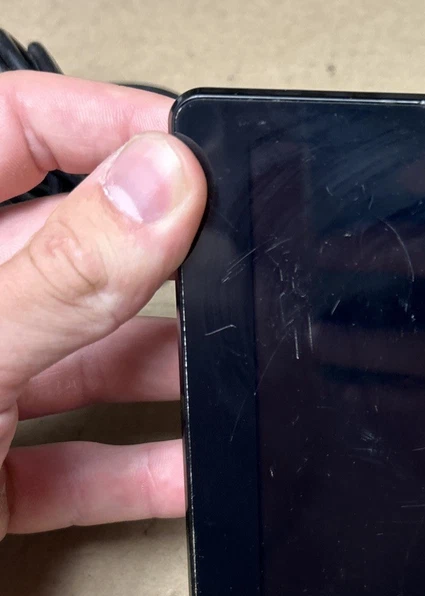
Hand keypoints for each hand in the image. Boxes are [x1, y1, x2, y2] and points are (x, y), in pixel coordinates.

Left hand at [0, 72, 205, 539]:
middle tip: (233, 265)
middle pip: (73, 252)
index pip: (13, 131)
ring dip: (164, 374)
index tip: (192, 150)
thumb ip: (58, 274)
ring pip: (84, 359)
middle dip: (162, 263)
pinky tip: (189, 471)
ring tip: (230, 374)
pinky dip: (137, 471)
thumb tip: (160, 185)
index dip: (107, 124)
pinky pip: (76, 459)